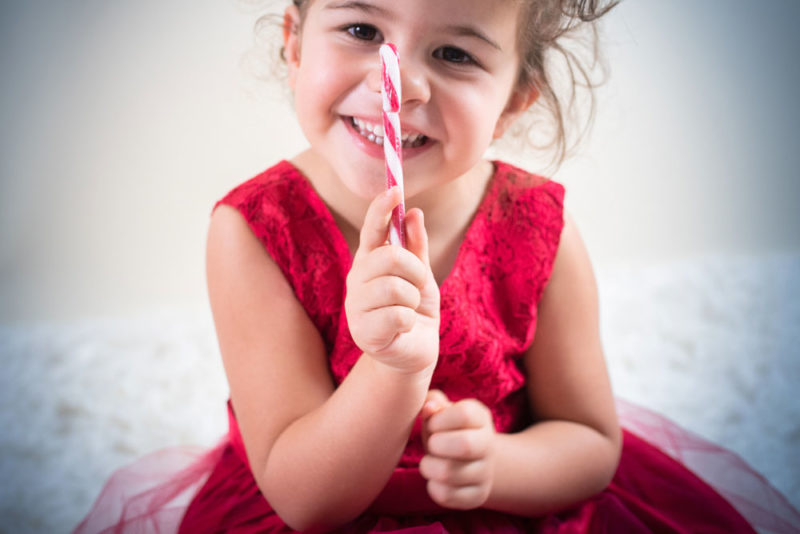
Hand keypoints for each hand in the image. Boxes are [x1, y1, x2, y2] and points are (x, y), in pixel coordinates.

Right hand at [344, 187, 439, 374]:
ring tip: (409, 310)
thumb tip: (414, 213)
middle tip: (418, 286)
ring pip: (396, 288)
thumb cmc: (416, 309)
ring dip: (413, 300)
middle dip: (415, 272)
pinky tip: (403, 328)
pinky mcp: (363, 332)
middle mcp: (357, 280)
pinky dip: (409, 321)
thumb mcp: (421, 275)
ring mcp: (356, 306)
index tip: (395, 191)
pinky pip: (397, 314)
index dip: (381, 209)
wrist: (415, 351)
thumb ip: (416, 247)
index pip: (372, 229)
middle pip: (390, 258)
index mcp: (369, 261)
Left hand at [419, 390, 495, 509]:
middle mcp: (488, 444)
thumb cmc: (446, 430)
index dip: (439, 419)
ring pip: (449, 473)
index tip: (432, 424)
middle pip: (465, 445)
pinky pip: (447, 495)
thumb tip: (430, 406)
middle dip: (436, 444)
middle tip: (432, 444)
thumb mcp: (440, 413)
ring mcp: (486, 472)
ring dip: (429, 467)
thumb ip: (433, 403)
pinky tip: (435, 480)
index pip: (464, 414)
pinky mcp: (478, 495)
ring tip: (429, 463)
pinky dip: (433, 487)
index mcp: (480, 417)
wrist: (470, 460)